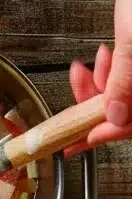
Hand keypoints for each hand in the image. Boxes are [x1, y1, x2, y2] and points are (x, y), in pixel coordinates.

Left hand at [68, 0, 131, 151]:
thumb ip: (126, 82)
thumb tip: (115, 119)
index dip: (101, 135)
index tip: (71, 143)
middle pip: (127, 111)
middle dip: (95, 100)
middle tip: (76, 84)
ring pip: (125, 94)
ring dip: (102, 83)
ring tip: (91, 63)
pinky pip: (128, 76)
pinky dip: (111, 70)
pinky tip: (103, 55)